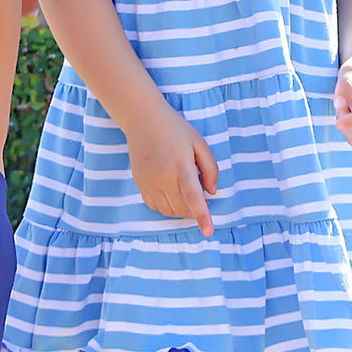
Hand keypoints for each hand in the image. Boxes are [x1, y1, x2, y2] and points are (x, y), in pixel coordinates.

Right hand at [125, 102, 218, 235]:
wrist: (142, 118)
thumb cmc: (174, 128)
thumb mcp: (199, 142)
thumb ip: (210, 168)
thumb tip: (212, 192)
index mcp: (181, 166)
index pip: (193, 198)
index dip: (202, 216)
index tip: (208, 232)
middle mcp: (163, 177)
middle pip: (182, 209)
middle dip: (195, 211)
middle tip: (200, 195)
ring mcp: (149, 181)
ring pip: (168, 211)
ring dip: (180, 210)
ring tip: (184, 192)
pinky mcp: (139, 182)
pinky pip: (154, 206)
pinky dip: (165, 206)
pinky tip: (170, 192)